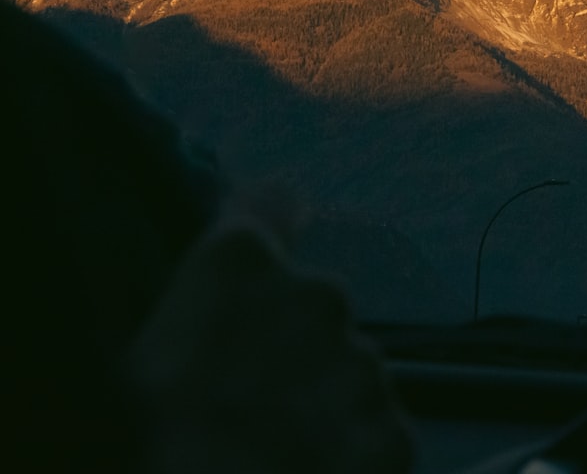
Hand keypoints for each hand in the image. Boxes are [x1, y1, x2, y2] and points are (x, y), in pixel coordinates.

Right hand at [127, 224, 411, 472]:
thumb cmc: (143, 442)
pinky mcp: (393, 427)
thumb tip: (203, 306)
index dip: (275, 220)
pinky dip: (351, 457)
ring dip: (322, 403)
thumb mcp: (130, 361)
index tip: (282, 228)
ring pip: (347, 373)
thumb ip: (187, 308)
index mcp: (240, 263)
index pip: (273, 203)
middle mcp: (316, 293)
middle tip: (249, 404)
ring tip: (273, 455)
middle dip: (291, 344)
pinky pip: (374, 433)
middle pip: (314, 306)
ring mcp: (362, 362)